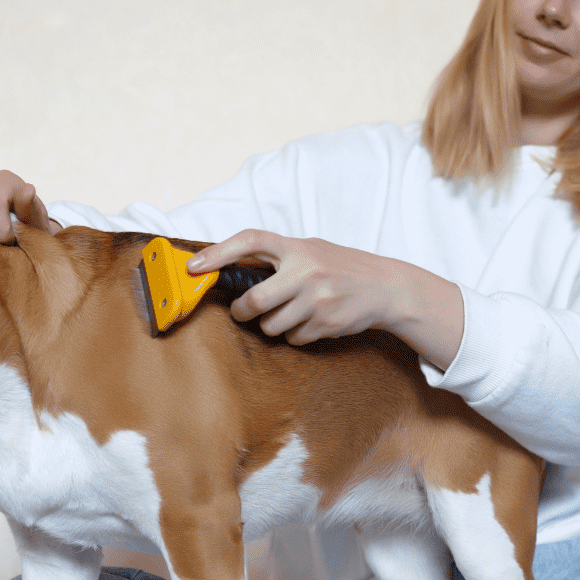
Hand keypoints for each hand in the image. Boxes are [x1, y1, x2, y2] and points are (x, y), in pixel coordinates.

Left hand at [187, 229, 462, 368]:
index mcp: (297, 247)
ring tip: (293, 313)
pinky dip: (297, 335)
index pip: (249, 241)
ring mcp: (316, 299)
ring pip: (271, 325)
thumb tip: (232, 270)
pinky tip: (313, 322)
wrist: (385, 287)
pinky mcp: (325, 322)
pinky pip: (293, 338)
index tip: (194, 267)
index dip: (218, 253)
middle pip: (254, 301)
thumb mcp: (312, 251)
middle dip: (244, 312)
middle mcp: (306, 270)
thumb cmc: (342, 267)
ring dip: (274, 325)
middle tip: (245, 313)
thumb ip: (279, 259)